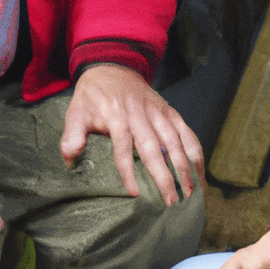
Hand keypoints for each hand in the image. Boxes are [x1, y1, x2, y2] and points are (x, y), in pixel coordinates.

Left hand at [60, 63, 204, 205]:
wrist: (112, 67)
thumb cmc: (93, 96)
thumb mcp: (76, 111)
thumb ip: (73, 134)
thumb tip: (69, 159)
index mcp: (116, 116)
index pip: (123, 146)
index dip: (128, 170)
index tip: (134, 193)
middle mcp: (140, 114)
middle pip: (154, 147)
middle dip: (164, 175)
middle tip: (170, 201)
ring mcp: (158, 112)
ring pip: (175, 141)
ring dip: (184, 166)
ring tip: (190, 192)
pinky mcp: (169, 111)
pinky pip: (186, 132)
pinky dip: (196, 152)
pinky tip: (200, 173)